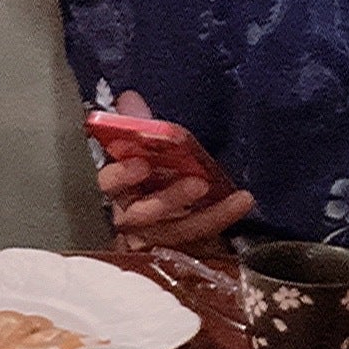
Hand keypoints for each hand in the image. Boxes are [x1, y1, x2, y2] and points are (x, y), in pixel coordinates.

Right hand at [97, 90, 256, 250]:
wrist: (168, 214)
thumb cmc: (145, 176)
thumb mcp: (140, 149)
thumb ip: (134, 127)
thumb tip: (129, 98)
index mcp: (116, 190)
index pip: (108, 184)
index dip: (121, 175)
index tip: (141, 163)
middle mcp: (129, 218)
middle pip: (142, 214)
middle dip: (168, 199)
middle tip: (196, 183)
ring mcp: (154, 239)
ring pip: (176, 232)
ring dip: (206, 215)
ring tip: (234, 197)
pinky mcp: (179, 250)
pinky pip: (201, 239)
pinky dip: (222, 219)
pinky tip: (240, 202)